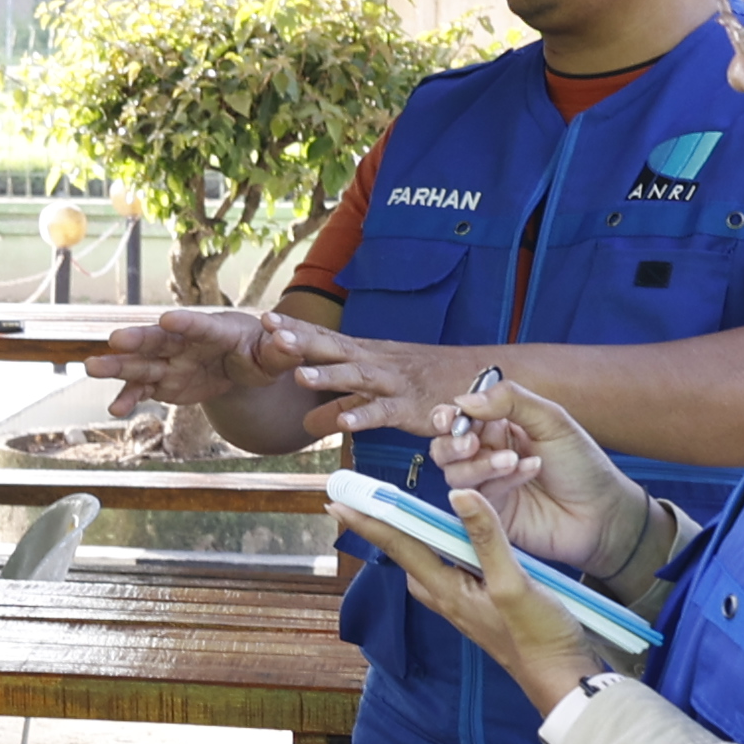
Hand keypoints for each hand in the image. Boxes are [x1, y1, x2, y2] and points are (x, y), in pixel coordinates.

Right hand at [81, 306, 301, 419]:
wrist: (241, 364)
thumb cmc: (261, 352)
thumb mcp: (276, 355)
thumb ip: (282, 350)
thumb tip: (290, 342)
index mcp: (217, 330)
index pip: (201, 326)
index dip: (186, 323)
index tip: (168, 318)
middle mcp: (186, 342)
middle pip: (159, 339)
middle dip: (138, 339)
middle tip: (115, 339)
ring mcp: (170, 362)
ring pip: (141, 363)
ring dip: (117, 366)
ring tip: (91, 367)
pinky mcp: (162, 382)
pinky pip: (141, 391)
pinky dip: (128, 399)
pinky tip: (115, 410)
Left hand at [279, 328, 478, 443]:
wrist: (479, 378)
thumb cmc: (425, 384)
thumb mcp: (378, 394)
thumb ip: (341, 406)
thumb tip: (305, 424)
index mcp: (366, 355)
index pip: (326, 339)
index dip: (296, 329)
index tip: (263, 320)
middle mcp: (377, 363)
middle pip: (336, 349)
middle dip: (303, 341)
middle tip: (272, 333)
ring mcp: (394, 383)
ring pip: (358, 377)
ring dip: (330, 376)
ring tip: (299, 376)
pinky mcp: (410, 407)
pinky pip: (385, 412)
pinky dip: (366, 415)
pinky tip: (344, 422)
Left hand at [357, 478, 620, 718]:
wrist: (565, 680)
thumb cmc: (540, 638)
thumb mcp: (514, 584)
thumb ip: (486, 538)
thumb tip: (457, 495)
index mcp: (449, 591)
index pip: (401, 547)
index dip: (369, 522)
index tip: (337, 503)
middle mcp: (450, 598)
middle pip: (408, 558)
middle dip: (385, 530)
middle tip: (369, 503)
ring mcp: (468, 605)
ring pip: (430, 566)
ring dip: (416, 540)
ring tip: (407, 515)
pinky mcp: (487, 607)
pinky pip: (455, 572)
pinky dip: (448, 550)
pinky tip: (463, 543)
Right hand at [429, 374, 642, 578]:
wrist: (603, 512)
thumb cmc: (583, 464)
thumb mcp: (552, 420)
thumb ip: (510, 401)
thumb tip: (465, 399)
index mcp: (499, 426)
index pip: (457, 417)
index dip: (447, 416)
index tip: (452, 417)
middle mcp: (488, 455)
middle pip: (444, 447)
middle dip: (452, 443)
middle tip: (473, 443)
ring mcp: (487, 486)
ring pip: (454, 474)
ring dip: (480, 464)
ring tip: (512, 460)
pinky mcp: (490, 514)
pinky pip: (476, 496)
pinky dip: (500, 480)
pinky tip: (529, 471)